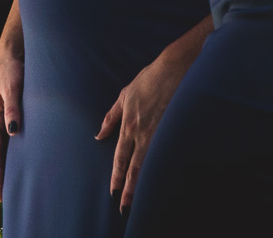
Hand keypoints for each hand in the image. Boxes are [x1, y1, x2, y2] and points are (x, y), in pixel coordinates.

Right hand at [0, 35, 23, 201]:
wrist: (14, 52)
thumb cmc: (13, 69)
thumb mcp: (13, 88)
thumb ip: (14, 109)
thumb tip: (13, 132)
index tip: (0, 191)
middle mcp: (0, 122)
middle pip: (0, 154)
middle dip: (3, 174)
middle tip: (6, 198)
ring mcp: (8, 118)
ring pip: (9, 147)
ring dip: (12, 164)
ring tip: (17, 184)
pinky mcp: (17, 113)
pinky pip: (17, 137)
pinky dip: (19, 150)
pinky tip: (27, 159)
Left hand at [97, 34, 200, 210]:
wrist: (173, 67)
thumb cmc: (148, 79)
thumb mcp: (124, 95)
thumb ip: (111, 117)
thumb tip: (99, 135)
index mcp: (129, 124)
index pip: (120, 157)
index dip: (117, 176)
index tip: (113, 191)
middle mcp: (142, 132)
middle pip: (134, 166)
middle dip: (128, 188)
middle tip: (124, 206)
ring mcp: (159, 132)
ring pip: (149, 163)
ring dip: (144, 183)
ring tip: (141, 199)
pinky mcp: (173, 128)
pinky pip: (166, 152)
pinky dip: (163, 167)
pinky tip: (163, 179)